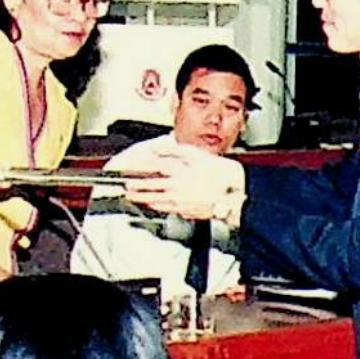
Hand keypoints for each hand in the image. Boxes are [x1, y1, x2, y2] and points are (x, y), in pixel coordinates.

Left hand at [123, 142, 243, 219]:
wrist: (233, 195)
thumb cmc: (219, 173)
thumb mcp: (196, 154)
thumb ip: (175, 150)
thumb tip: (158, 148)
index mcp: (179, 171)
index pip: (153, 169)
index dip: (139, 169)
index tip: (129, 169)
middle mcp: (177, 187)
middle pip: (150, 186)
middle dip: (136, 186)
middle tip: (126, 185)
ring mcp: (180, 200)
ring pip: (155, 199)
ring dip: (141, 197)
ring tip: (132, 196)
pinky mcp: (185, 210)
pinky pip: (165, 208)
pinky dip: (155, 205)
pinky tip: (151, 204)